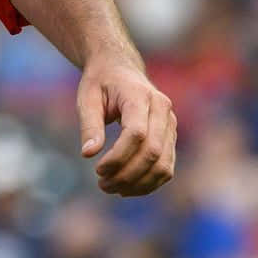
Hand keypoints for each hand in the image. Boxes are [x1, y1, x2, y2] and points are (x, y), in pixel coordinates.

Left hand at [77, 55, 176, 195]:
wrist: (119, 69)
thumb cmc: (100, 83)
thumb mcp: (87, 98)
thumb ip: (89, 125)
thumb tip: (88, 154)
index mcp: (140, 95)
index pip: (137, 133)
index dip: (118, 157)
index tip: (98, 169)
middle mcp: (162, 109)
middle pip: (152, 152)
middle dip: (127, 174)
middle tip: (102, 185)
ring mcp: (170, 124)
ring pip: (163, 164)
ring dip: (139, 184)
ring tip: (112, 188)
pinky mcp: (171, 137)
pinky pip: (166, 167)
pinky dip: (149, 182)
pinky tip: (127, 188)